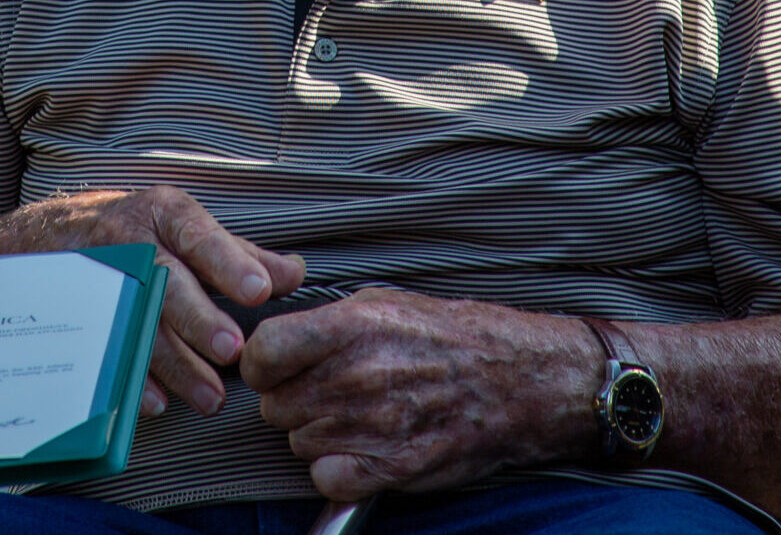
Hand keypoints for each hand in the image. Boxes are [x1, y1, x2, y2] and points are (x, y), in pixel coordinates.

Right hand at [0, 184, 303, 417]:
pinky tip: (157, 401)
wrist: (50, 233)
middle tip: (233, 351)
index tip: (259, 291)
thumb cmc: (140, 231)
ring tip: (209, 397)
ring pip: (140, 322)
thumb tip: (294, 274)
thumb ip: (242, 255)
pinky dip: (131, 377)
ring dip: (175, 364)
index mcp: (165, 213)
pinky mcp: (77, 309)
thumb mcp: (188, 230)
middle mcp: (130, 238)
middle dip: (200, 320)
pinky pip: (104, 348)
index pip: (200, 236)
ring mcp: (98, 274)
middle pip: (167, 283)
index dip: (230, 263)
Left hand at [237, 287, 588, 499]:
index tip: (274, 367)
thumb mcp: (385, 302)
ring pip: (300, 442)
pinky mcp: (394, 467)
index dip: (261, 364)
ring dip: (319, 434)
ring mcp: (375, 425)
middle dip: (295, 400)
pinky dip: (337, 470)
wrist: (520, 380)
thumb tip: (276, 338)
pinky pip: (327, 477)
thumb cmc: (452, 336)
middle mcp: (358, 375)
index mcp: (352, 326)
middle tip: (330, 391)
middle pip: (276, 405)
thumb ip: (325, 321)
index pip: (262, 352)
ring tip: (359, 415)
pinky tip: (362, 450)